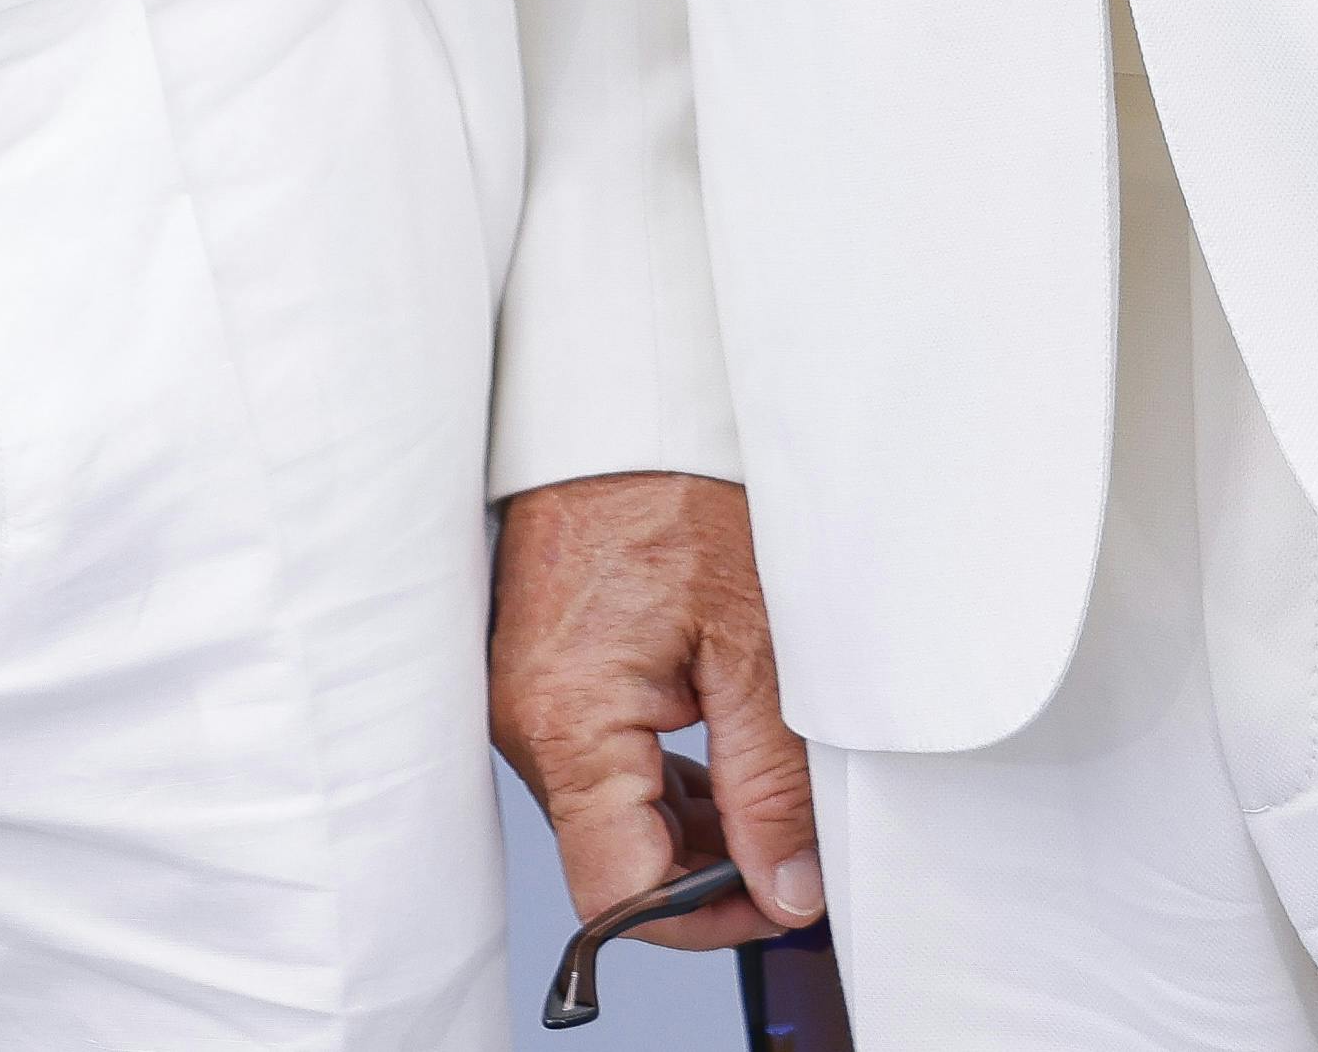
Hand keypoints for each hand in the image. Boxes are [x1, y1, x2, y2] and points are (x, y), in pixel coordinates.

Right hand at [493, 470, 819, 945]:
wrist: (620, 403)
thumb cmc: (676, 492)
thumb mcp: (755, 647)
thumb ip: (770, 784)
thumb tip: (785, 885)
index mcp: (570, 725)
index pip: (620, 893)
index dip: (706, 915)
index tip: (777, 895)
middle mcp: (526, 726)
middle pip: (614, 861)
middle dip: (709, 870)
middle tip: (793, 845)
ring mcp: (524, 704)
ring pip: (610, 818)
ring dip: (689, 825)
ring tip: (767, 790)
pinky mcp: (538, 682)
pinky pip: (597, 768)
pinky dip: (659, 780)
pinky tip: (719, 756)